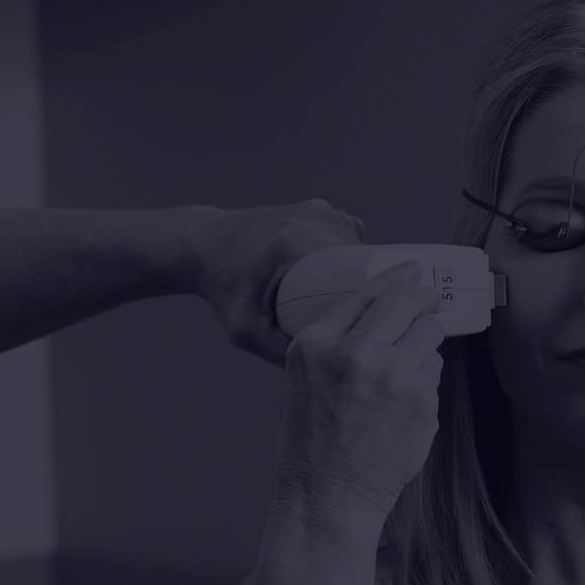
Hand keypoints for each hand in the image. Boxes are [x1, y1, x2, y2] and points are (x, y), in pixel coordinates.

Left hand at [186, 200, 365, 363]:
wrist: (206, 244)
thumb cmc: (223, 290)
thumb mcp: (245, 329)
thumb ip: (278, 352)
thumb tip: (322, 375)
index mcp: (298, 243)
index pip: (358, 272)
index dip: (375, 299)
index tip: (379, 327)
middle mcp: (316, 219)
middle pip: (364, 262)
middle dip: (372, 292)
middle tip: (370, 327)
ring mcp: (321, 210)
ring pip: (361, 249)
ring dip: (363, 276)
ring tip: (361, 309)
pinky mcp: (322, 209)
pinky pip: (351, 238)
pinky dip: (353, 259)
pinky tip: (350, 283)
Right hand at [275, 263, 446, 525]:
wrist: (327, 497)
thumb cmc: (314, 443)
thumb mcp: (308, 379)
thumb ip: (340, 341)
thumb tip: (391, 306)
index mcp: (317, 343)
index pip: (369, 292)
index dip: (400, 276)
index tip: (416, 270)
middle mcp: (354, 352)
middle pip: (408, 300)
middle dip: (424, 298)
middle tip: (431, 303)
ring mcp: (391, 376)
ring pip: (429, 333)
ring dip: (423, 346)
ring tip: (401, 376)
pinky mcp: (420, 402)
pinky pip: (434, 373)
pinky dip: (424, 385)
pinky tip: (401, 410)